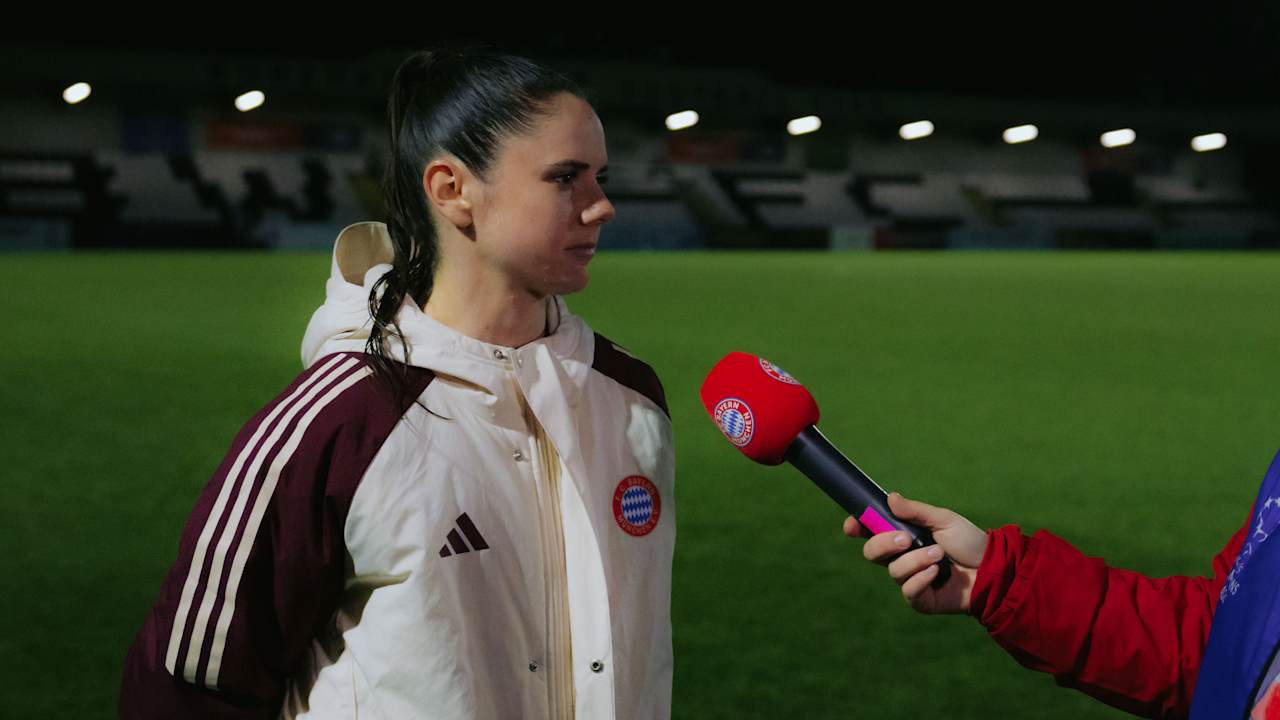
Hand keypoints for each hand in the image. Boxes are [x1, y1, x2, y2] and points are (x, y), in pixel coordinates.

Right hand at [843, 492, 987, 613]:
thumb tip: (890, 497)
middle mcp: (902, 557)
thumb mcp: (943, 520)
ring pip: (893, 570)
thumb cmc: (968, 542)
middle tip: (905, 539)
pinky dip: (921, 578)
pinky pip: (908, 590)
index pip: (872, 531)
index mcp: (903, 535)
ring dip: (916, 560)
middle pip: (871, 552)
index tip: (852, 526)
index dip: (858, 527)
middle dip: (883, 543)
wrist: (992, 570)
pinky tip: (937, 573)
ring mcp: (909, 578)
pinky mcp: (919, 599)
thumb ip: (915, 511)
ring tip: (939, 555)